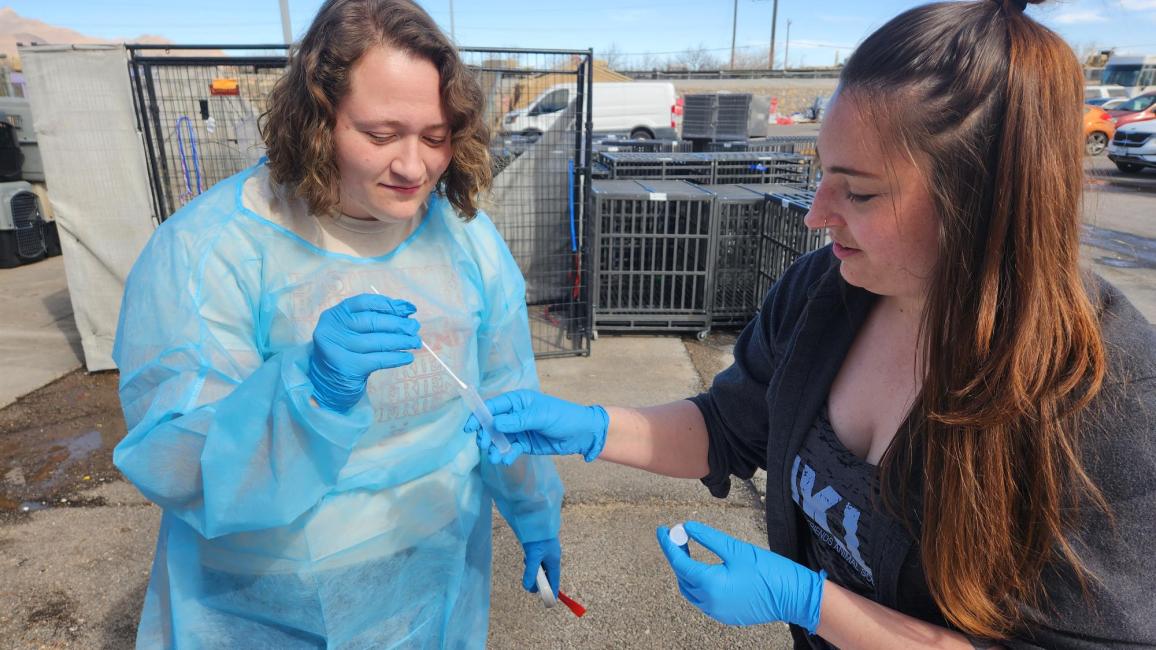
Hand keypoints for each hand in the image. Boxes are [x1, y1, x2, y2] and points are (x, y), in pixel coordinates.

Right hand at [308, 294, 420, 412]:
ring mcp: (337, 349)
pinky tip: (407, 357)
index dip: (388, 304)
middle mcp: (331, 330)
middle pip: (372, 322)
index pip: (364, 303)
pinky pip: (377, 360)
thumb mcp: (355, 332)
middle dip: (398, 324)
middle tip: (415, 327)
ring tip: (416, 342)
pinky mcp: (346, 367)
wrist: (327, 385)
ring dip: (401, 341)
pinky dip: (395, 358)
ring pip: (377, 342)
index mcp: (334, 315)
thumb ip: (376, 318)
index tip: (408, 308)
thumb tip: (407, 308)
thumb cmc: (347, 352)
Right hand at [463, 389, 608, 464]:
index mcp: (518, 401)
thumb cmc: (563, 417)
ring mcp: (519, 430)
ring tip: (493, 457)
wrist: (582, 434)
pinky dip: (506, 455)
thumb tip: (495, 424)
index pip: (493, 406)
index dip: (479, 416)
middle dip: (485, 435)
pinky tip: (506, 460)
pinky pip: (511, 449)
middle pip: (493, 424)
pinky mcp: (525, 443)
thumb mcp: (541, 416)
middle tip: (483, 445)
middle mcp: (515, 415)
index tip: (469, 428)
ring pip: (500, 439)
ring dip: (494, 448)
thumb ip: (518, 421)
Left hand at [521, 538, 561, 597]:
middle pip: (546, 575)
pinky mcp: (538, 547)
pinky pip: (536, 559)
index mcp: (554, 560)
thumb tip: (527, 587)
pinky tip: (527, 556)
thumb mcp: (533, 557)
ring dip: (533, 570)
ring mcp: (545, 552)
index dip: (551, 590)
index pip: (554, 580)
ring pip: (540, 566)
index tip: (549, 601)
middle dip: (538, 581)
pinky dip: (531, 561)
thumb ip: (530, 572)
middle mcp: (551, 557)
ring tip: (528, 564)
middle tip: (530, 585)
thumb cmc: (538, 538)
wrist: (534, 518)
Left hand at [656, 521, 825, 632]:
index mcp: (710, 585)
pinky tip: (705, 569)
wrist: (795, 597)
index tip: (662, 530)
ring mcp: (718, 612)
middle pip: (682, 578)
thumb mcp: (736, 549)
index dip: (669, 544)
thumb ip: (709, 538)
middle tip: (678, 537)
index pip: (680, 563)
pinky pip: (703, 599)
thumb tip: (687, 527)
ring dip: (686, 571)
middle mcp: (710, 603)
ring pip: (691, 591)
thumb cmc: (769, 572)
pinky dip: (698, 584)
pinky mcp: (726, 615)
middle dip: (677, 557)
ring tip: (689, 550)